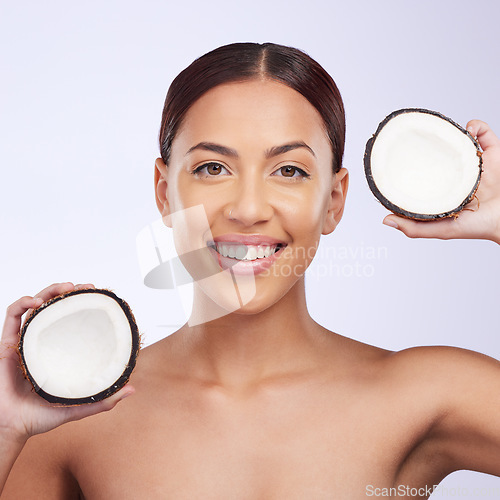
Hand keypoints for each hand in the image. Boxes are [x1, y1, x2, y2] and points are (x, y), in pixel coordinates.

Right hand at [0, 282, 134, 443]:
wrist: (12, 428)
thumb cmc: (41, 417)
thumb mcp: (78, 406)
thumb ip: (103, 401)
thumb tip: (132, 389)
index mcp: (59, 351)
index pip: (71, 319)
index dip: (82, 304)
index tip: (97, 296)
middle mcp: (43, 342)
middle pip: (54, 306)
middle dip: (68, 291)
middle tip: (85, 287)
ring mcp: (25, 341)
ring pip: (36, 306)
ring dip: (49, 291)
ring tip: (66, 288)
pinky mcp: (8, 345)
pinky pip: (12, 317)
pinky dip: (22, 303)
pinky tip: (36, 302)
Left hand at [383, 120, 499, 243]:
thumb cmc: (478, 227)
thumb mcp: (441, 230)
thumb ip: (414, 228)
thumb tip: (385, 220)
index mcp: (444, 189)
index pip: (423, 174)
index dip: (410, 168)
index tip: (397, 162)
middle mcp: (458, 175)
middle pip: (439, 155)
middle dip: (427, 146)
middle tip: (413, 139)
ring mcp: (475, 164)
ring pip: (458, 141)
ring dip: (449, 133)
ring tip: (439, 131)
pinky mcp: (494, 154)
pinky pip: (484, 133)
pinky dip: (477, 126)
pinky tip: (468, 129)